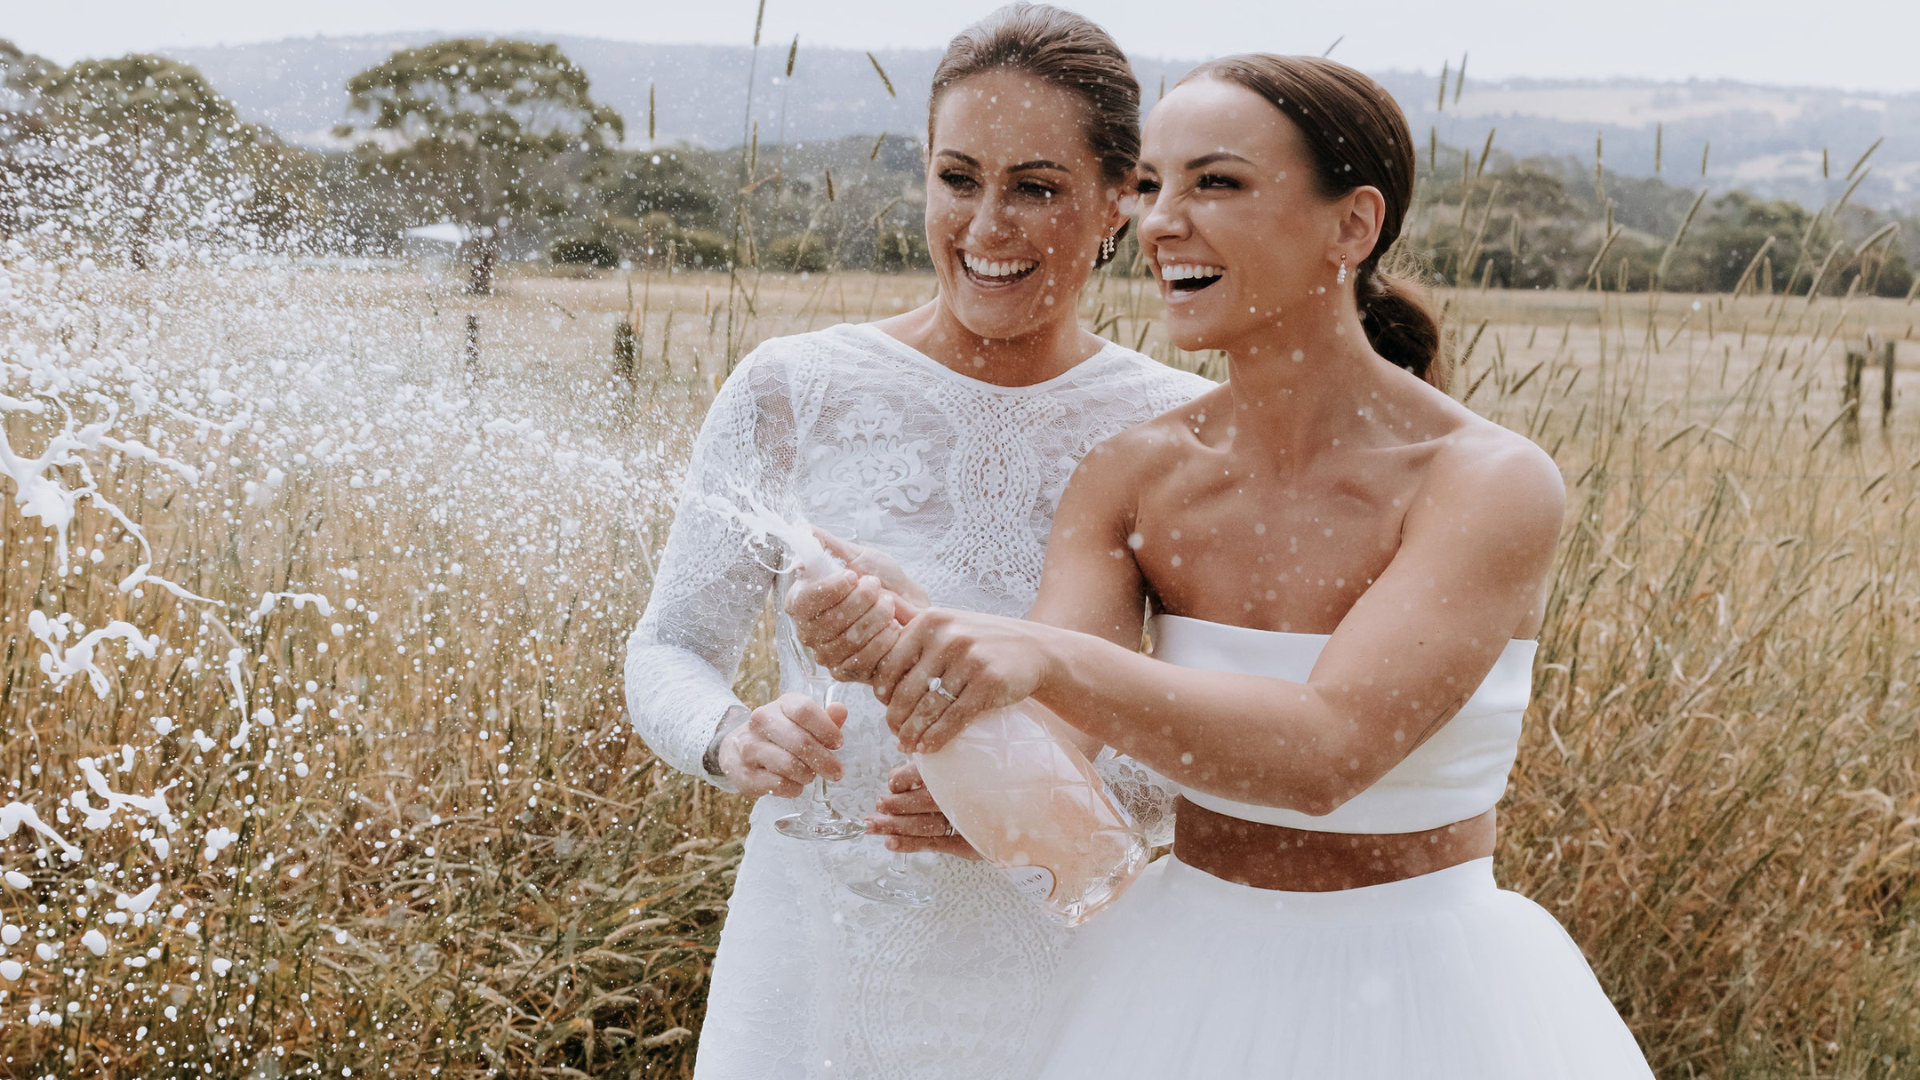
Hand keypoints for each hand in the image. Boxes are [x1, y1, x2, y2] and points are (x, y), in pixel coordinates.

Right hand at [716, 692, 847, 797]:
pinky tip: (795, 783)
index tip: (838, 743)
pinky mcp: (744, 773)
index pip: (805, 710)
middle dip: (824, 760)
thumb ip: (824, 718)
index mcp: (781, 705)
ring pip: (789, 765)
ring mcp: (749, 747)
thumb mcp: (801, 721)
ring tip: (810, 775)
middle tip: (836, 771)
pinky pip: (778, 785)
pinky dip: (793, 788)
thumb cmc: (780, 734)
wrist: (738, 748)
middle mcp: (761, 721)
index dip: (827, 729)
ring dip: (807, 775)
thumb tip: (840, 710)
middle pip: (800, 741)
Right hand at [785, 532, 925, 681]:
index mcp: (803, 602)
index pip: (803, 601)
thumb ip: (829, 545)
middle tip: (877, 587)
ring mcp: (825, 655)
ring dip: (874, 618)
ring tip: (889, 604)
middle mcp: (808, 631)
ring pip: (846, 640)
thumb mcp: (858, 557)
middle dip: (860, 601)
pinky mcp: (846, 673)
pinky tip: (894, 627)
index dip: (828, 589)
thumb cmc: (883, 582)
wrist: (913, 609)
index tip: (852, 576)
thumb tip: (803, 529)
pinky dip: (882, 640)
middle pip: (828, 621)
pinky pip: (862, 660)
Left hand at [864, 762, 978, 858]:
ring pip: (923, 825)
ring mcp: (963, 821)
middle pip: (918, 802)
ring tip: (872, 827)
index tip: (892, 785)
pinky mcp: (967, 843)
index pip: (917, 774)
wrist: (1020, 804)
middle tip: (878, 806)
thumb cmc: (985, 780)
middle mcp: (958, 796)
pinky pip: (934, 844)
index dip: (899, 780)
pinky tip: (891, 843)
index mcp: (955, 771)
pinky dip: (910, 844)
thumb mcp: (963, 761)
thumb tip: (898, 766)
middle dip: (893, 806)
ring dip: (894, 827)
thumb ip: (932, 764)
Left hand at [872, 608, 1052, 753]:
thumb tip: (874, 596)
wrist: (1034, 649)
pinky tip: (928, 748)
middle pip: (906, 690)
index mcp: (929, 621)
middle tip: (895, 734)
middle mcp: (947, 636)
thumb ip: (910, 614)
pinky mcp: (988, 683)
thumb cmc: (981, 639)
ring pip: (928, 708)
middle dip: (896, 719)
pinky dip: (936, 737)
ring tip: (907, 746)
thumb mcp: (946, 620)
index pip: (890, 665)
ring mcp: (969, 659)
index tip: (887, 709)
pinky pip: (953, 718)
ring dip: (913, 733)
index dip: (883, 693)